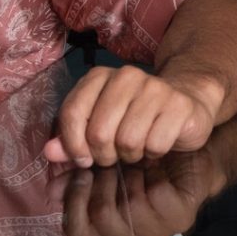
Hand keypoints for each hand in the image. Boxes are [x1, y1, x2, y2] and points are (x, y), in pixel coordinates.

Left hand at [45, 64, 226, 167]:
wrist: (186, 102)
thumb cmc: (135, 118)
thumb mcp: (99, 127)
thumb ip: (72, 140)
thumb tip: (49, 153)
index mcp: (100, 76)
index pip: (72, 112)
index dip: (73, 144)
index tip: (84, 160)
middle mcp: (126, 76)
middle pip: (99, 132)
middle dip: (105, 154)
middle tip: (115, 155)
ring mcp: (155, 88)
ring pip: (128, 140)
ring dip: (131, 155)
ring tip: (138, 148)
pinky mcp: (179, 105)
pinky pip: (155, 144)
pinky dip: (154, 153)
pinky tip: (157, 144)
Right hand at [63, 159, 217, 235]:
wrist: (184, 156)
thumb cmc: (136, 164)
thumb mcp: (101, 169)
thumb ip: (73, 176)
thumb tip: (50, 189)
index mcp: (106, 235)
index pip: (75, 229)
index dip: (75, 196)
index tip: (85, 170)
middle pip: (101, 215)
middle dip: (104, 180)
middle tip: (113, 161)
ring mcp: (159, 232)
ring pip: (130, 204)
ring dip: (131, 175)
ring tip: (136, 162)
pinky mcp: (182, 217)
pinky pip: (158, 195)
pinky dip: (155, 175)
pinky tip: (157, 168)